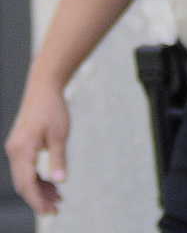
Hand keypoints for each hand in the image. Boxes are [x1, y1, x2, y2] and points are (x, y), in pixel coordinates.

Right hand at [5, 81, 69, 214]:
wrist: (44, 87)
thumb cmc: (53, 108)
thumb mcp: (59, 135)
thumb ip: (58, 159)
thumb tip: (61, 182)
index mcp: (21, 150)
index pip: (26, 184)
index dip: (37, 200)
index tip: (49, 211)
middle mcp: (14, 151)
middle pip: (23, 183)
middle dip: (38, 197)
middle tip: (56, 208)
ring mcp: (15, 148)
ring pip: (24, 176)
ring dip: (39, 188)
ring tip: (58, 196)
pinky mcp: (20, 145)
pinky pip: (26, 167)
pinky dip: (37, 176)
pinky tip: (51, 182)